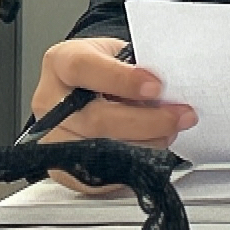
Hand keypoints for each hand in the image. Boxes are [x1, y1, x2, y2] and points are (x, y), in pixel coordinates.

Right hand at [30, 36, 197, 192]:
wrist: (89, 88)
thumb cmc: (106, 66)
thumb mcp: (119, 52)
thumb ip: (137, 66)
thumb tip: (169, 90)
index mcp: (61, 62)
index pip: (84, 69)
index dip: (122, 80)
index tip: (157, 86)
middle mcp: (49, 102)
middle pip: (95, 119)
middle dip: (146, 121)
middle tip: (180, 116)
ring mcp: (52, 139)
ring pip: (98, 152)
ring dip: (145, 144)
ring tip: (170, 132)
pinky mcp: (62, 170)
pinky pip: (99, 177)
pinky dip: (131, 166)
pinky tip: (152, 149)